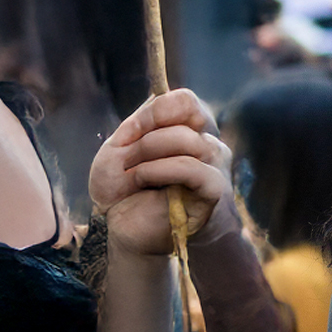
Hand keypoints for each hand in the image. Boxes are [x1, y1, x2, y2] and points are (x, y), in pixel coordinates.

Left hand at [89, 89, 235, 256]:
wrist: (120, 230)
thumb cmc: (121, 190)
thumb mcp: (118, 148)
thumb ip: (139, 123)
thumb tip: (160, 101)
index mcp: (187, 131)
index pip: (185, 101)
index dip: (157, 110)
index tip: (131, 131)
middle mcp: (206, 144)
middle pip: (187, 116)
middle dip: (146, 137)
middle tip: (126, 161)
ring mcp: (213, 167)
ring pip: (190, 141)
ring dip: (149, 155)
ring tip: (134, 176)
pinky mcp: (213, 191)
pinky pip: (195, 169)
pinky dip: (163, 170)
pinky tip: (145, 180)